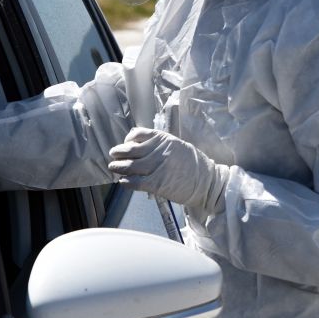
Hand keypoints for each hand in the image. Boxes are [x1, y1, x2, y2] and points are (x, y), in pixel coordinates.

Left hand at [108, 128, 228, 214]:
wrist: (206, 181)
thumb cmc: (193, 165)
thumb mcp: (177, 146)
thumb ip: (160, 146)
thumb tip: (141, 148)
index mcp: (164, 139)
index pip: (138, 134)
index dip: (128, 139)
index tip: (125, 143)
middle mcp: (158, 150)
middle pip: (131, 150)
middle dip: (119, 152)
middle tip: (113, 155)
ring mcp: (157, 167)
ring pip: (130, 166)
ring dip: (119, 167)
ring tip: (114, 167)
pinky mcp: (157, 183)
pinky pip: (136, 182)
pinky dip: (127, 182)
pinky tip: (123, 182)